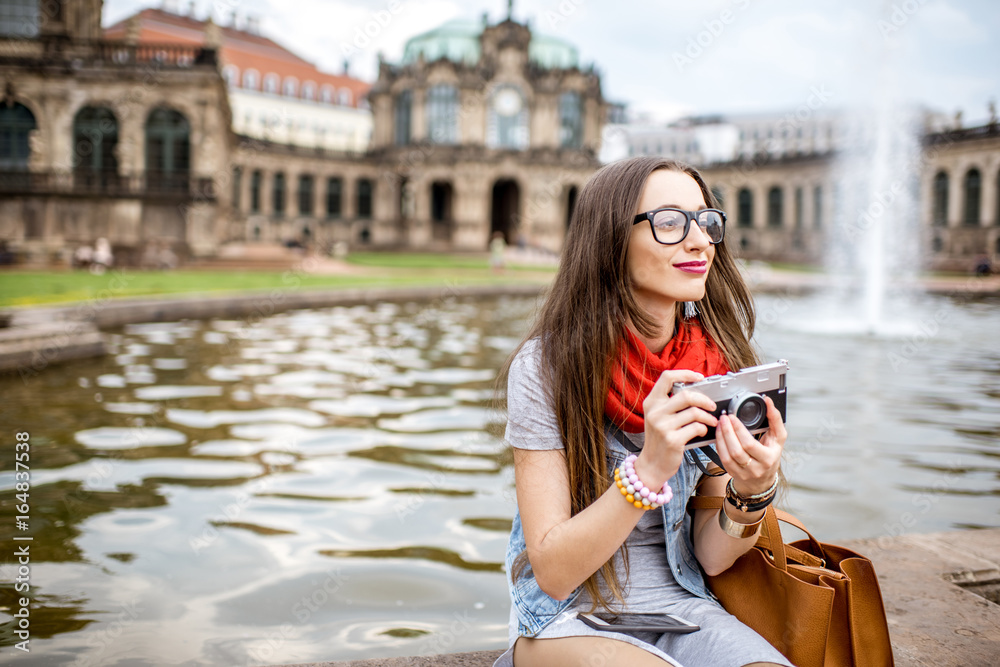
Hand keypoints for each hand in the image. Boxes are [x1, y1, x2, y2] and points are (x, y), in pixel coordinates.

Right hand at [636, 369, 718, 487]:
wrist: (652, 464)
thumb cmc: (659, 439)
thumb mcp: (658, 417)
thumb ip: (670, 404)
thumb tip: (696, 391)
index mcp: (651, 402)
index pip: (667, 377)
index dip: (686, 373)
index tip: (699, 377)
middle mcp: (654, 412)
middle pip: (686, 395)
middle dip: (704, 399)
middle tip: (712, 406)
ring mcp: (662, 426)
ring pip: (694, 412)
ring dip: (708, 417)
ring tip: (711, 421)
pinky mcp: (672, 440)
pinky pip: (696, 428)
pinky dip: (704, 429)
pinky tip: (702, 432)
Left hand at [715, 395, 784, 495]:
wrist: (763, 478)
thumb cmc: (771, 454)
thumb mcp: (778, 438)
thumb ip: (775, 419)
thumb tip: (769, 401)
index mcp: (768, 458)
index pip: (749, 444)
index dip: (738, 430)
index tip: (732, 417)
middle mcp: (756, 468)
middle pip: (737, 450)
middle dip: (727, 432)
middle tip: (724, 418)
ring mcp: (744, 473)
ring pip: (727, 456)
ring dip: (721, 438)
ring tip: (720, 425)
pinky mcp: (734, 474)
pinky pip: (723, 460)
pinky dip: (719, 446)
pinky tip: (719, 436)